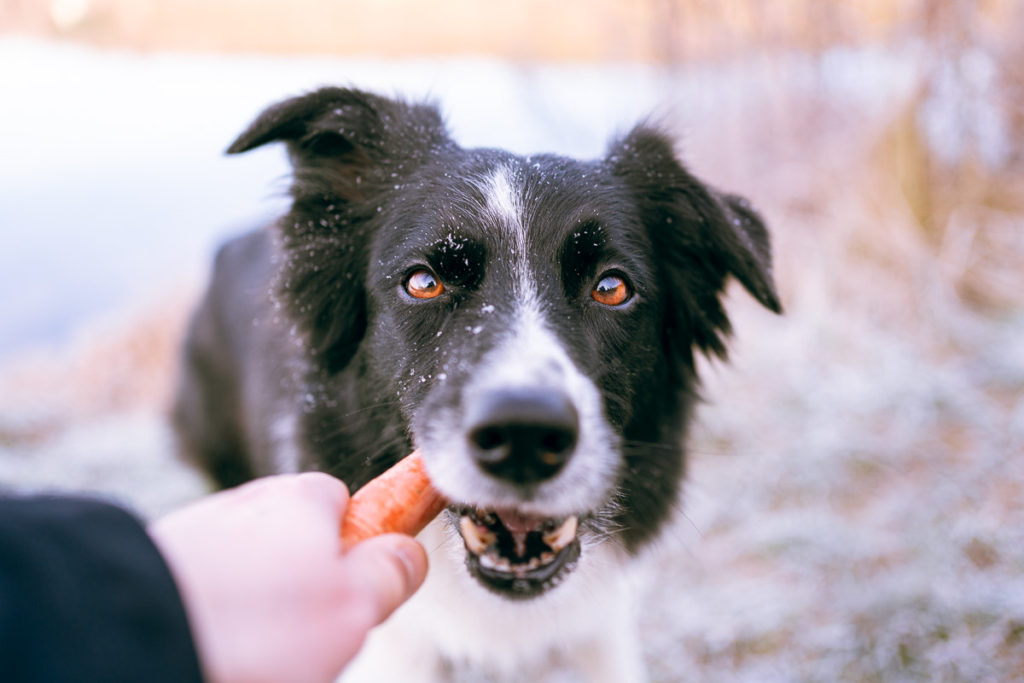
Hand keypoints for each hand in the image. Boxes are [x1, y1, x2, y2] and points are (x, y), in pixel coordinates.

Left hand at [149, 472, 427, 682]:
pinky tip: (214, 639)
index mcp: (300, 499)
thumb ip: (389, 575)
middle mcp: (245, 502)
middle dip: (300, 578)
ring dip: (252, 599)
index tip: (351, 591)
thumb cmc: (250, 627)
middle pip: (291, 536)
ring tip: (250, 648)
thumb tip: (409, 553)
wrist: (131, 644)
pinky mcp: (154, 565)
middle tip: (301, 634)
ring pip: (244, 564)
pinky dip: (210, 609)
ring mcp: (195, 532)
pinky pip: (202, 586)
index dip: (353, 548)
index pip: (343, 500)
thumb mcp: (352, 608)